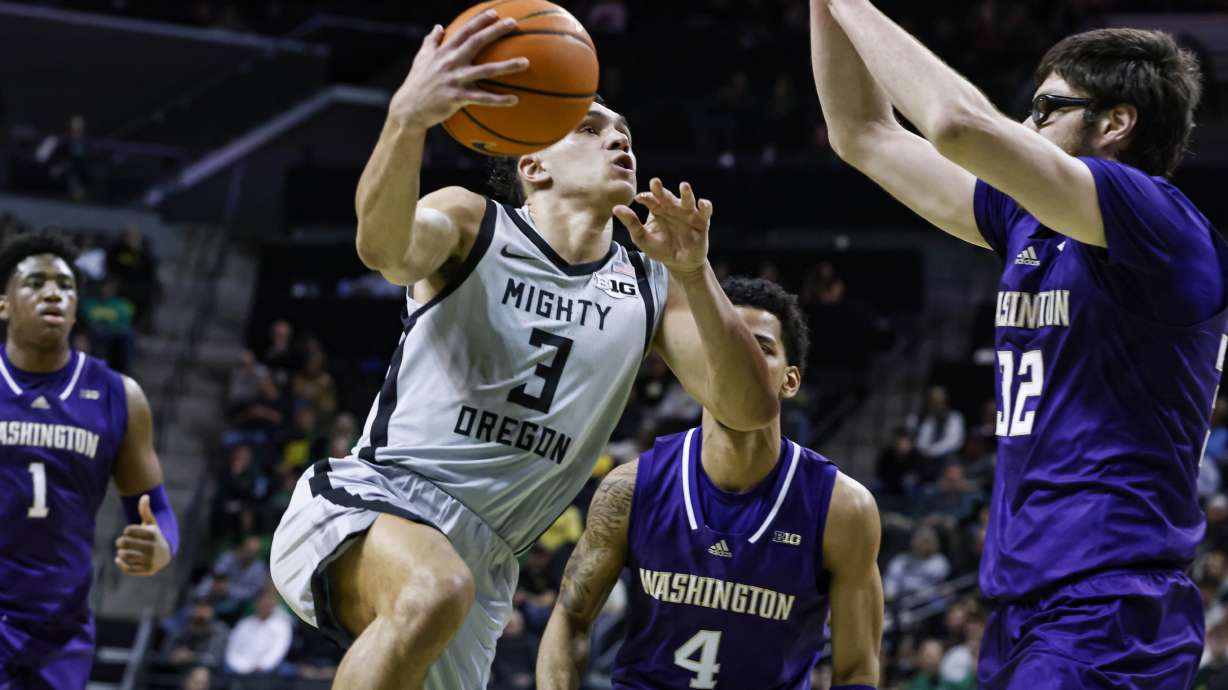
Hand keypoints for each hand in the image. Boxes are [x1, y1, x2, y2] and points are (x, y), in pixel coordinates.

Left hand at [115, 494, 171, 576]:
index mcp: (153, 534)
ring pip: (125, 556)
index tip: (129, 532)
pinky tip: (119, 559)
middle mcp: (152, 548)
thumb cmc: (154, 536)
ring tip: (122, 551)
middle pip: (124, 543)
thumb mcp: (151, 524)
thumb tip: (144, 496)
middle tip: (121, 542)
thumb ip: (145, 511)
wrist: (165, 555)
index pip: (128, 530)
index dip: (127, 531)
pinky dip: (120, 563)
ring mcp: (149, 560)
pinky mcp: (146, 571)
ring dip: (120, 553)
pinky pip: (127, 568)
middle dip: (120, 542)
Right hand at [389, 12, 529, 129]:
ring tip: (526, 63)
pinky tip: (515, 99)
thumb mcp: (421, 59)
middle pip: (476, 42)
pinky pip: (482, 98)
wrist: (408, 109)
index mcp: (443, 52)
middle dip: (495, 31)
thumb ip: (431, 42)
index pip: (464, 31)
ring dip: (507, 66)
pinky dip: (499, 99)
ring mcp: (454, 80)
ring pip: (485, 70)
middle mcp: (450, 62)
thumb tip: (438, 26)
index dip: (480, 21)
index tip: (495, 13)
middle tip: (514, 24)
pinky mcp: (457, 98)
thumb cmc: (417, 83)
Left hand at [613, 178, 713, 276]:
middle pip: (667, 196)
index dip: (646, 197)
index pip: (651, 200)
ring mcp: (688, 213)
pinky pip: (705, 211)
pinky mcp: (702, 221)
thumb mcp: (642, 238)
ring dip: (686, 193)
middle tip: (655, 183)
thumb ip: (631, 223)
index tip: (639, 198)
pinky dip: (705, 205)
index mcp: (658, 209)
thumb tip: (615, 208)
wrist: (679, 264)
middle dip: (662, 190)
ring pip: (687, 200)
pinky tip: (702, 203)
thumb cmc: (660, 249)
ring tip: (684, 186)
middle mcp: (673, 208)